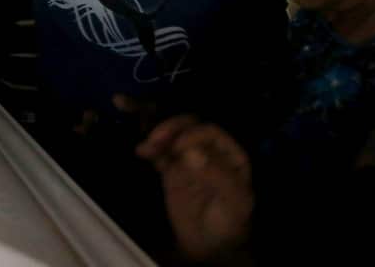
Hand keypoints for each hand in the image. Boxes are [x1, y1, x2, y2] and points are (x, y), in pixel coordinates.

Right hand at [137, 116, 254, 261]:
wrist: (210, 246)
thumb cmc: (229, 222)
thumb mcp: (233, 200)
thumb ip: (217, 174)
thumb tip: (191, 151)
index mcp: (230, 153)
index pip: (211, 133)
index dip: (193, 135)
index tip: (179, 147)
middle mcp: (209, 151)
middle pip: (189, 128)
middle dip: (172, 128)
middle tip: (156, 137)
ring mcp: (189, 159)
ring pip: (173, 137)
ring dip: (159, 135)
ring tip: (146, 145)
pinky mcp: (172, 170)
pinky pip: (161, 154)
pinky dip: (150, 149)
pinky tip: (141, 151)